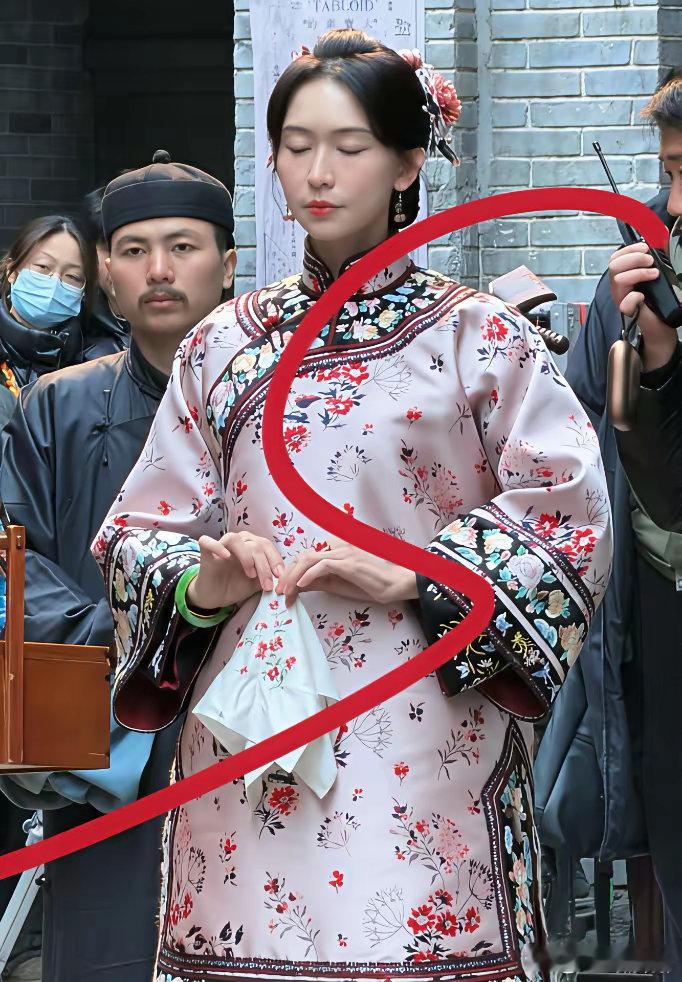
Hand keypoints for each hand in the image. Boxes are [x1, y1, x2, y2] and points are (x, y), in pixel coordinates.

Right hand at [186, 531, 283, 609]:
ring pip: (234, 539)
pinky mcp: (205, 553)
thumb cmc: (236, 586)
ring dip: (246, 556)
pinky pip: (207, 542)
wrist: (215, 597)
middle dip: (264, 566)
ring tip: (250, 574)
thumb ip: (268, 576)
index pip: (266, 545)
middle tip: (267, 585)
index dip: (275, 559)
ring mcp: (221, 546)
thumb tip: (284, 577)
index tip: (280, 576)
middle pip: (254, 544)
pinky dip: (217, 546)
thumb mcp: (257, 583)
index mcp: (251, 545)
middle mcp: (238, 542)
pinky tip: (226, 556)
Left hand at [275, 535, 417, 607]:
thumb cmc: (373, 584)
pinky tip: (300, 586)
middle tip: (279, 592)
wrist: (398, 583)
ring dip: (293, 576)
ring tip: (286, 593)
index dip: (291, 573)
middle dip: (286, 575)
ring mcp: (343, 553)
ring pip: (308, 559)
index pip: (306, 557)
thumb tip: (298, 586)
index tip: (285, 591)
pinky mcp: (349, 562)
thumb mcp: (340, 585)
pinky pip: (322, 565)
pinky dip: (308, 575)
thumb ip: (321, 582)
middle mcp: (337, 547)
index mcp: (335, 550)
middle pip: (303, 557)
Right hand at [608, 242, 676, 371]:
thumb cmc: (657, 303)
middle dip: (633, 258)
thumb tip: (655, 246)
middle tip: (649, 262)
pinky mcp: (628, 312)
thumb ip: (650, 264)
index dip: (629, 249)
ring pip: (618, 279)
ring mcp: (622, 300)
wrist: (661, 326)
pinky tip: (643, 297)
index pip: (616, 258)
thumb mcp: (654, 278)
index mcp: (624, 277)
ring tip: (653, 275)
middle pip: (614, 265)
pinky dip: (634, 296)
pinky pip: (625, 302)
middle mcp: (619, 288)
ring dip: (637, 273)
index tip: (645, 248)